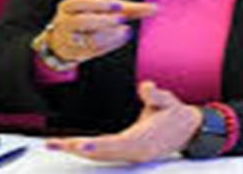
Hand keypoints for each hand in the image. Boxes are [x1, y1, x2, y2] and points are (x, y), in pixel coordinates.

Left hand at [45, 81, 201, 162]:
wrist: (189, 131)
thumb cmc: (177, 117)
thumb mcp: (170, 102)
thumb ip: (157, 96)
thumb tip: (146, 88)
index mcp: (143, 141)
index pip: (114, 144)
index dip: (96, 145)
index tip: (78, 144)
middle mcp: (134, 151)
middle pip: (100, 153)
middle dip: (76, 148)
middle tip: (53, 144)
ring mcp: (131, 155)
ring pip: (99, 155)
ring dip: (77, 150)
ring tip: (56, 144)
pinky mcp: (128, 153)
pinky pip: (104, 153)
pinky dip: (87, 150)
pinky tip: (74, 145)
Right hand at [46, 0, 156, 63]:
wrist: (64, 40)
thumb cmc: (89, 18)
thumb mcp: (105, 10)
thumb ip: (129, 8)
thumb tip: (155, 8)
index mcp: (68, 6)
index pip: (80, 2)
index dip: (99, 4)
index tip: (118, 5)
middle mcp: (64, 22)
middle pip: (81, 21)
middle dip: (103, 20)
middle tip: (122, 18)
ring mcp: (68, 40)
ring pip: (86, 39)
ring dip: (107, 35)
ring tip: (124, 30)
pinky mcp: (75, 53)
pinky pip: (91, 51)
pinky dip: (108, 45)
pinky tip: (120, 38)